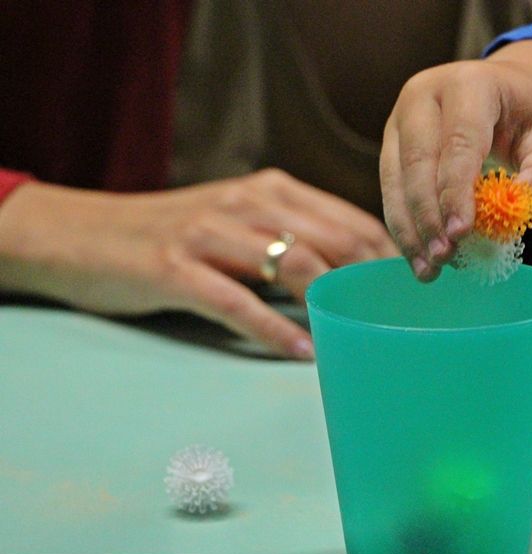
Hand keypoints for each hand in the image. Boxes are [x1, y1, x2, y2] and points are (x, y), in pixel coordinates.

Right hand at [0, 168, 397, 358]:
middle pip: (332, 241)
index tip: (417, 286)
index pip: (348, 220)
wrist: (82, 234)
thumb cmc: (173, 234)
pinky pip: (237, 302)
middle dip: (375, 279)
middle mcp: (246, 203)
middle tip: (405, 315)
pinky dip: (276, 330)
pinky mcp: (174, 268)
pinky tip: (304, 353)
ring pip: (292, 264)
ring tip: (366, 332)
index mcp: (269, 190)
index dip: (388, 254)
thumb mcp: (237, 220)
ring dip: (334, 301)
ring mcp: (209, 234)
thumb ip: (290, 236)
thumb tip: (351, 274)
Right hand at [379, 40, 531, 280]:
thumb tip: (522, 203)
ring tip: (428, 270)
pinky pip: (389, 190)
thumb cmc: (526, 120)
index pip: (459, 141)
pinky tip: (419, 259)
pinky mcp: (390, 145)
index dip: (456, 190)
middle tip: (444, 258)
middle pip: (418, 161)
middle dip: (429, 216)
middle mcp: (424, 95)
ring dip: (410, 229)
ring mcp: (400, 118)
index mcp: (469, 84)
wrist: (501, 93)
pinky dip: (404, 227)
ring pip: (395, 179)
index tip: (460, 234)